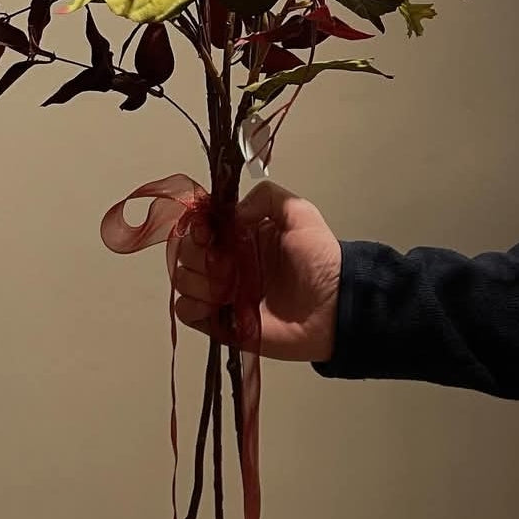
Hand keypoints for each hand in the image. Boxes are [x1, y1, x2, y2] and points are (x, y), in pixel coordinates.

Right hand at [173, 179, 341, 362]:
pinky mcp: (221, 321)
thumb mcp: (299, 213)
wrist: (334, 308)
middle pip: (186, 252)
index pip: (202, 225)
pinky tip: (213, 304)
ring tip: (225, 286)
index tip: (208, 232)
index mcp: (241, 237)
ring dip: (195, 279)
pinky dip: (190, 305)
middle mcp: (228, 263)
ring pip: (183, 279)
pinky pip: (186, 312)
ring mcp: (223, 293)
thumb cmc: (321, 260)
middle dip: (196, 253)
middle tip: (224, 261)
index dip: (198, 226)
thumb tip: (232, 212)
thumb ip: (267, 197)